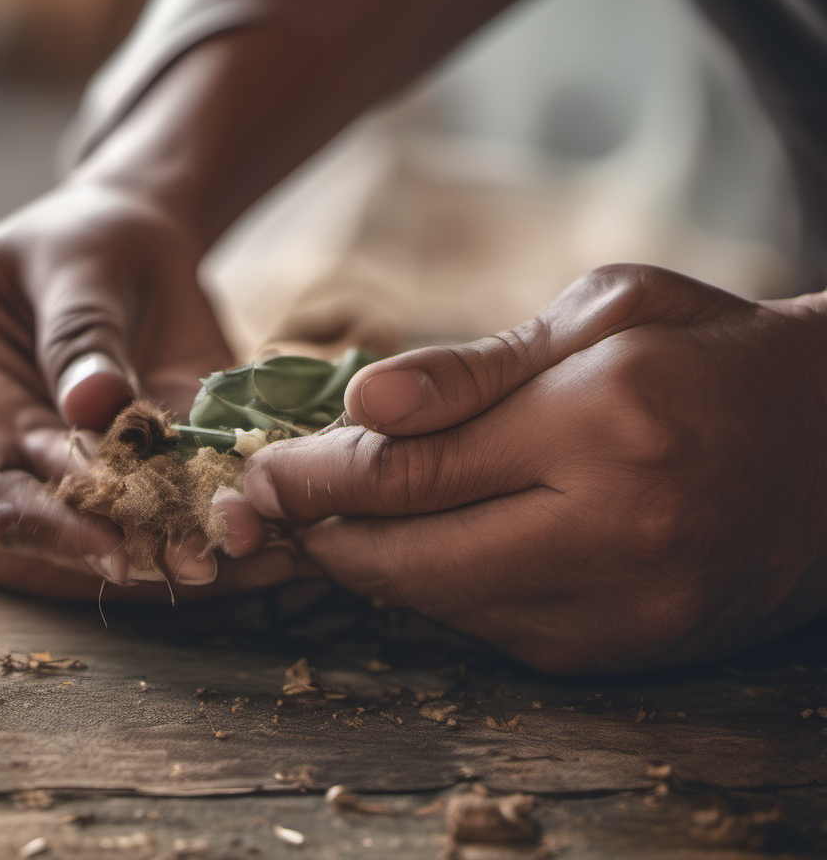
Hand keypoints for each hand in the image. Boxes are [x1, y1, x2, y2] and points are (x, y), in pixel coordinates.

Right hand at [0, 181, 304, 599]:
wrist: (143, 232)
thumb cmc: (94, 232)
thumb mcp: (86, 262)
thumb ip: (82, 332)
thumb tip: (93, 409)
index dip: (34, 517)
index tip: (109, 546)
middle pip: (21, 519)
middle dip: (101, 547)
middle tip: (185, 558)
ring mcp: (55, 453)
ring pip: (85, 529)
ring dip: (154, 548)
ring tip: (226, 555)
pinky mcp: (122, 466)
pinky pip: (149, 508)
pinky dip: (195, 524)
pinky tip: (251, 535)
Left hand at [234, 264, 826, 672]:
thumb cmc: (708, 354)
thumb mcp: (604, 311)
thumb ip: (476, 365)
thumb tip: (361, 402)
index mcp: (603, 424)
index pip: (412, 469)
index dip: (315, 476)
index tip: (258, 472)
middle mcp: (610, 535)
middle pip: (407, 560)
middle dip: (323, 535)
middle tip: (272, 505)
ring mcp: (616, 613)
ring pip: (437, 606)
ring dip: (370, 565)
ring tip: (337, 517)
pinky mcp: (618, 655)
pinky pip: (486, 631)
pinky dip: (436, 589)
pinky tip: (424, 543)